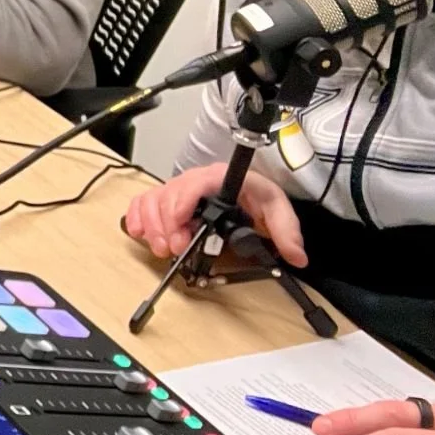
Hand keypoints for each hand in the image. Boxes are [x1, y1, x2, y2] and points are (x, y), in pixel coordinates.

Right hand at [120, 162, 305, 266]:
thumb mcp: (278, 209)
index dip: (182, 202)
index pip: (195, 183)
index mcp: (220, 177)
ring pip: (152, 200)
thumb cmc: (258, 196)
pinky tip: (140, 233)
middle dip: (168, 226)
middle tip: (176, 250)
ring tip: (162, 249)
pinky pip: (143, 202)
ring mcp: (178, 189)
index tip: (181, 225)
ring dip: (151, 226)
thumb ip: (287, 232)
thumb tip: (296, 256)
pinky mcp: (167, 199)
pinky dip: (137, 217)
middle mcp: (194, 180)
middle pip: (169, 196)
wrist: (249, 191)